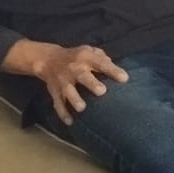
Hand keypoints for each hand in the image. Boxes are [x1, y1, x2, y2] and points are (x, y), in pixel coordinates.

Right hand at [4, 41, 127, 126]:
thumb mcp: (89, 50)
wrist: (48, 59)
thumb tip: (115, 69)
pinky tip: (70, 122)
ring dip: (75, 99)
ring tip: (82, 108)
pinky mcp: (55, 92)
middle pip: (82, 76)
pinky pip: (58, 103)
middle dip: (91, 84)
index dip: (113, 70)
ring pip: (68, 91)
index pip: (101, 63)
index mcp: (85, 57)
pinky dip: (63, 113)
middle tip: (102, 91)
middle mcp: (74, 69)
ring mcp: (63, 81)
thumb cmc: (76, 56)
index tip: (124, 79)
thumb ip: (103, 58)